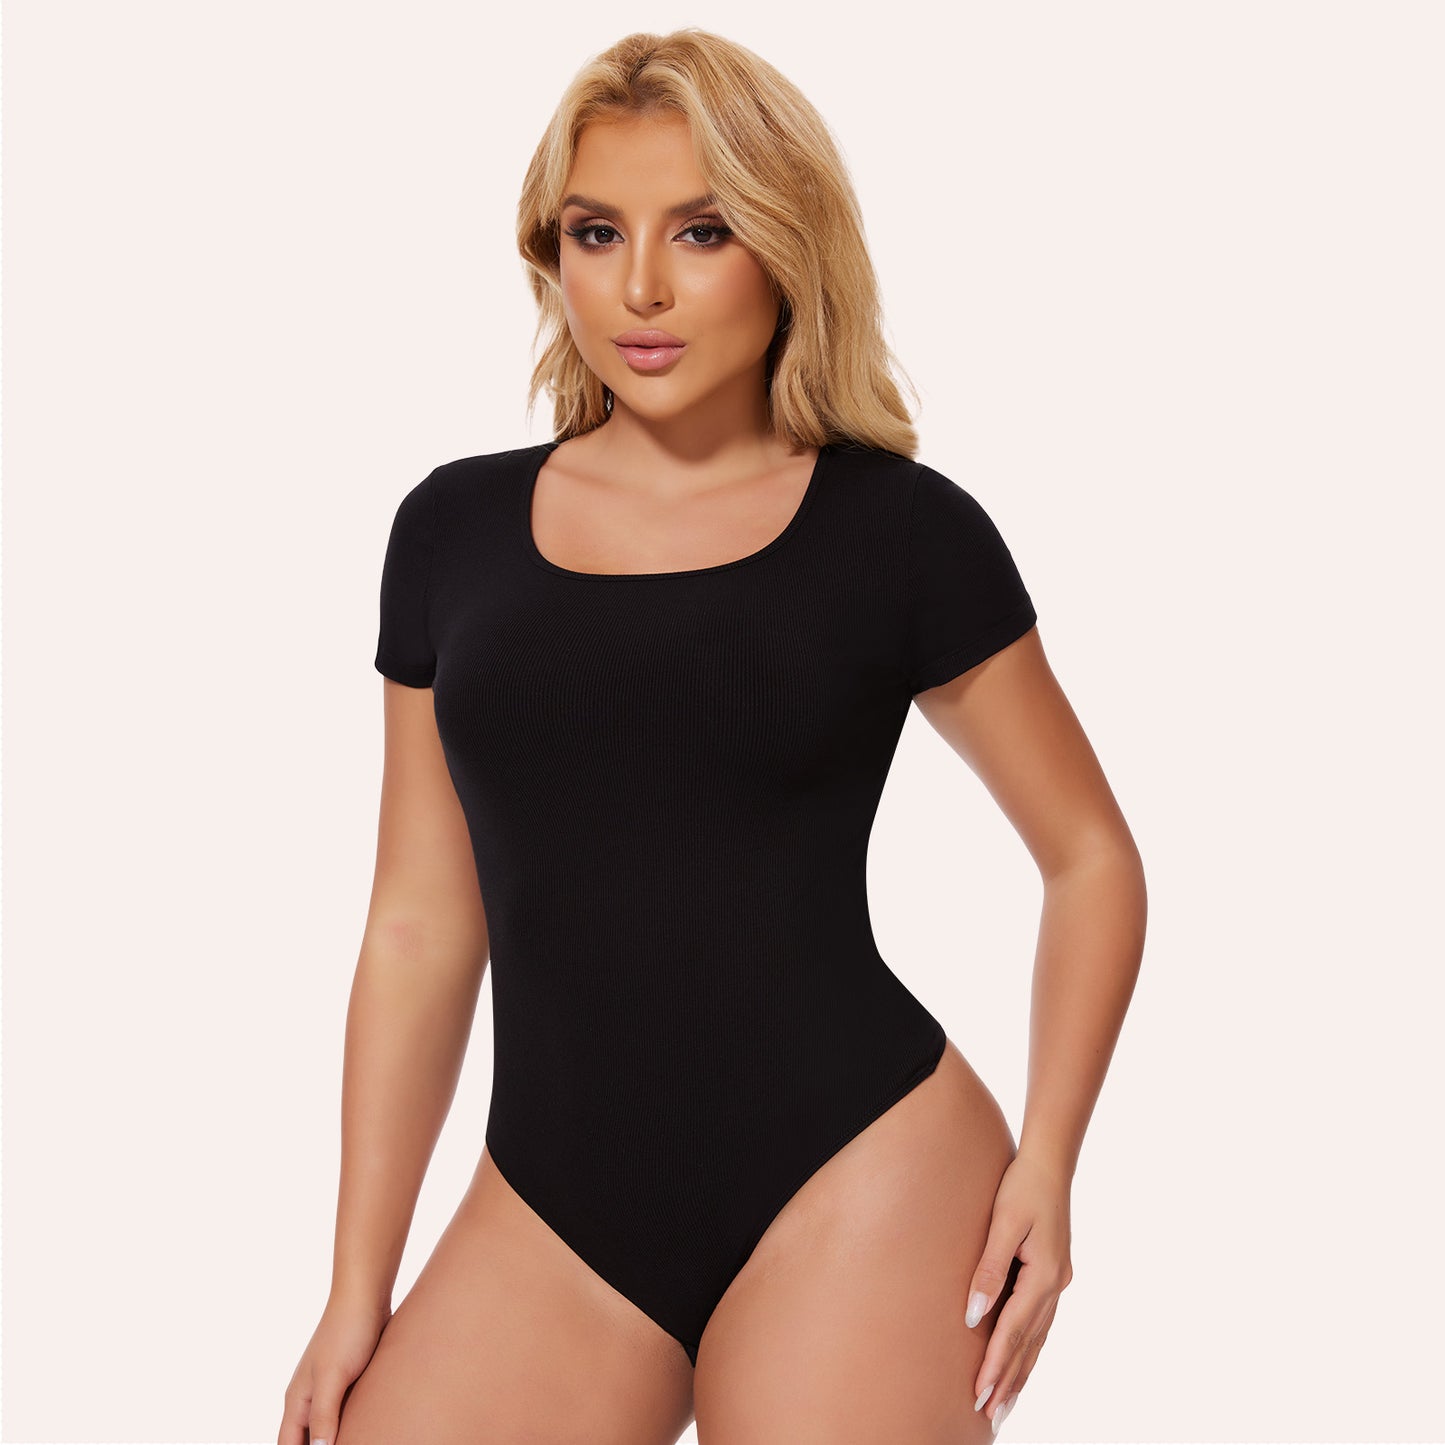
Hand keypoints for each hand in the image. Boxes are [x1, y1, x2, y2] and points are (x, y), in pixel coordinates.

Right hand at [278, 1293, 391, 1444]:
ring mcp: (327, 1388)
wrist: (366, 1296)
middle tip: (348, 1444)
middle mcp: (308, 1397)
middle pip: (304, 1439)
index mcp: (297, 1400)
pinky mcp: (347, 1379)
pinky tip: (364, 1429)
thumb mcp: (333, 1377)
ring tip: (355, 1439)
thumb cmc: (347, 1333)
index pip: (287, 1444)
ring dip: (334, 1437)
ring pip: (324, 1426)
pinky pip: (342, 1411)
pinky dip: (349, 1424)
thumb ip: (323, 1415)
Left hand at [964, 1150, 1072, 1432]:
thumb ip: (989, 1270)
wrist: (1049, 1162)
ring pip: (1038, 1338)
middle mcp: (1056, 1285)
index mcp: (1044, 1275)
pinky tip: (1021, 1361)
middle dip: (1010, 1381)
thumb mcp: (1003, 1223)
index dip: (996, 1365)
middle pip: (1030, 1344)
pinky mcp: (1053, 1274)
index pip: (1014, 1331)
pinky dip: (1030, 1347)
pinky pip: (1040, 1322)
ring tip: (1004, 1402)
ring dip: (1021, 1371)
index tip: (980, 1394)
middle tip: (991, 1416)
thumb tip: (974, 1316)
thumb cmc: (1021, 1186)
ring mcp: (1058, 1282)